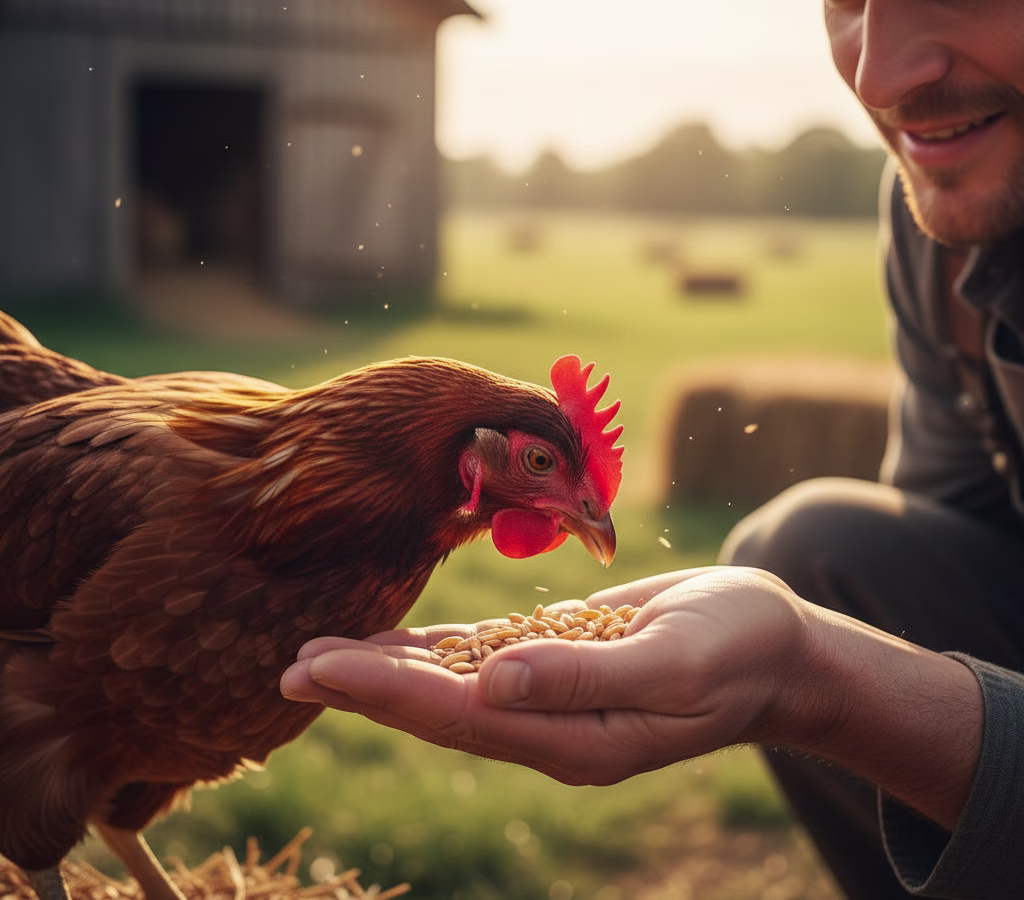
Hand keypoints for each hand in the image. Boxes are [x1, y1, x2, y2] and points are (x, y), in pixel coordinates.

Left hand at [280, 567, 814, 784]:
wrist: (775, 645)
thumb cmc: (735, 648)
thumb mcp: (671, 661)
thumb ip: (583, 675)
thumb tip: (493, 681)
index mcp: (573, 739)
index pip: (458, 718)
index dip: (382, 693)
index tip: (315, 669)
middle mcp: (551, 726)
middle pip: (438, 708)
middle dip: (363, 687)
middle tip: (289, 667)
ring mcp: (553, 698)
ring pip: (452, 685)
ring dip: (386, 670)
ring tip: (320, 656)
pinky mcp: (560, 662)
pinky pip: (484, 660)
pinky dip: (435, 651)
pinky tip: (396, 643)